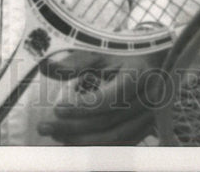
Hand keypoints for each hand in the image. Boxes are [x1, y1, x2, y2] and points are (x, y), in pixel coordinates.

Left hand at [36, 50, 165, 144]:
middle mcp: (147, 97)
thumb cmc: (123, 54)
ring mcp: (149, 115)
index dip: (81, 107)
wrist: (155, 61)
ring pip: (114, 137)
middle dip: (73, 127)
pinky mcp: (146, 128)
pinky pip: (121, 144)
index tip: (56, 108)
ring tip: (56, 135)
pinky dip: (96, 146)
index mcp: (137, 73)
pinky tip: (73, 142)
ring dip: (81, 140)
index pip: (108, 98)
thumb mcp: (103, 52)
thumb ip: (76, 62)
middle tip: (44, 126)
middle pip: (108, 121)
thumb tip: (46, 66)